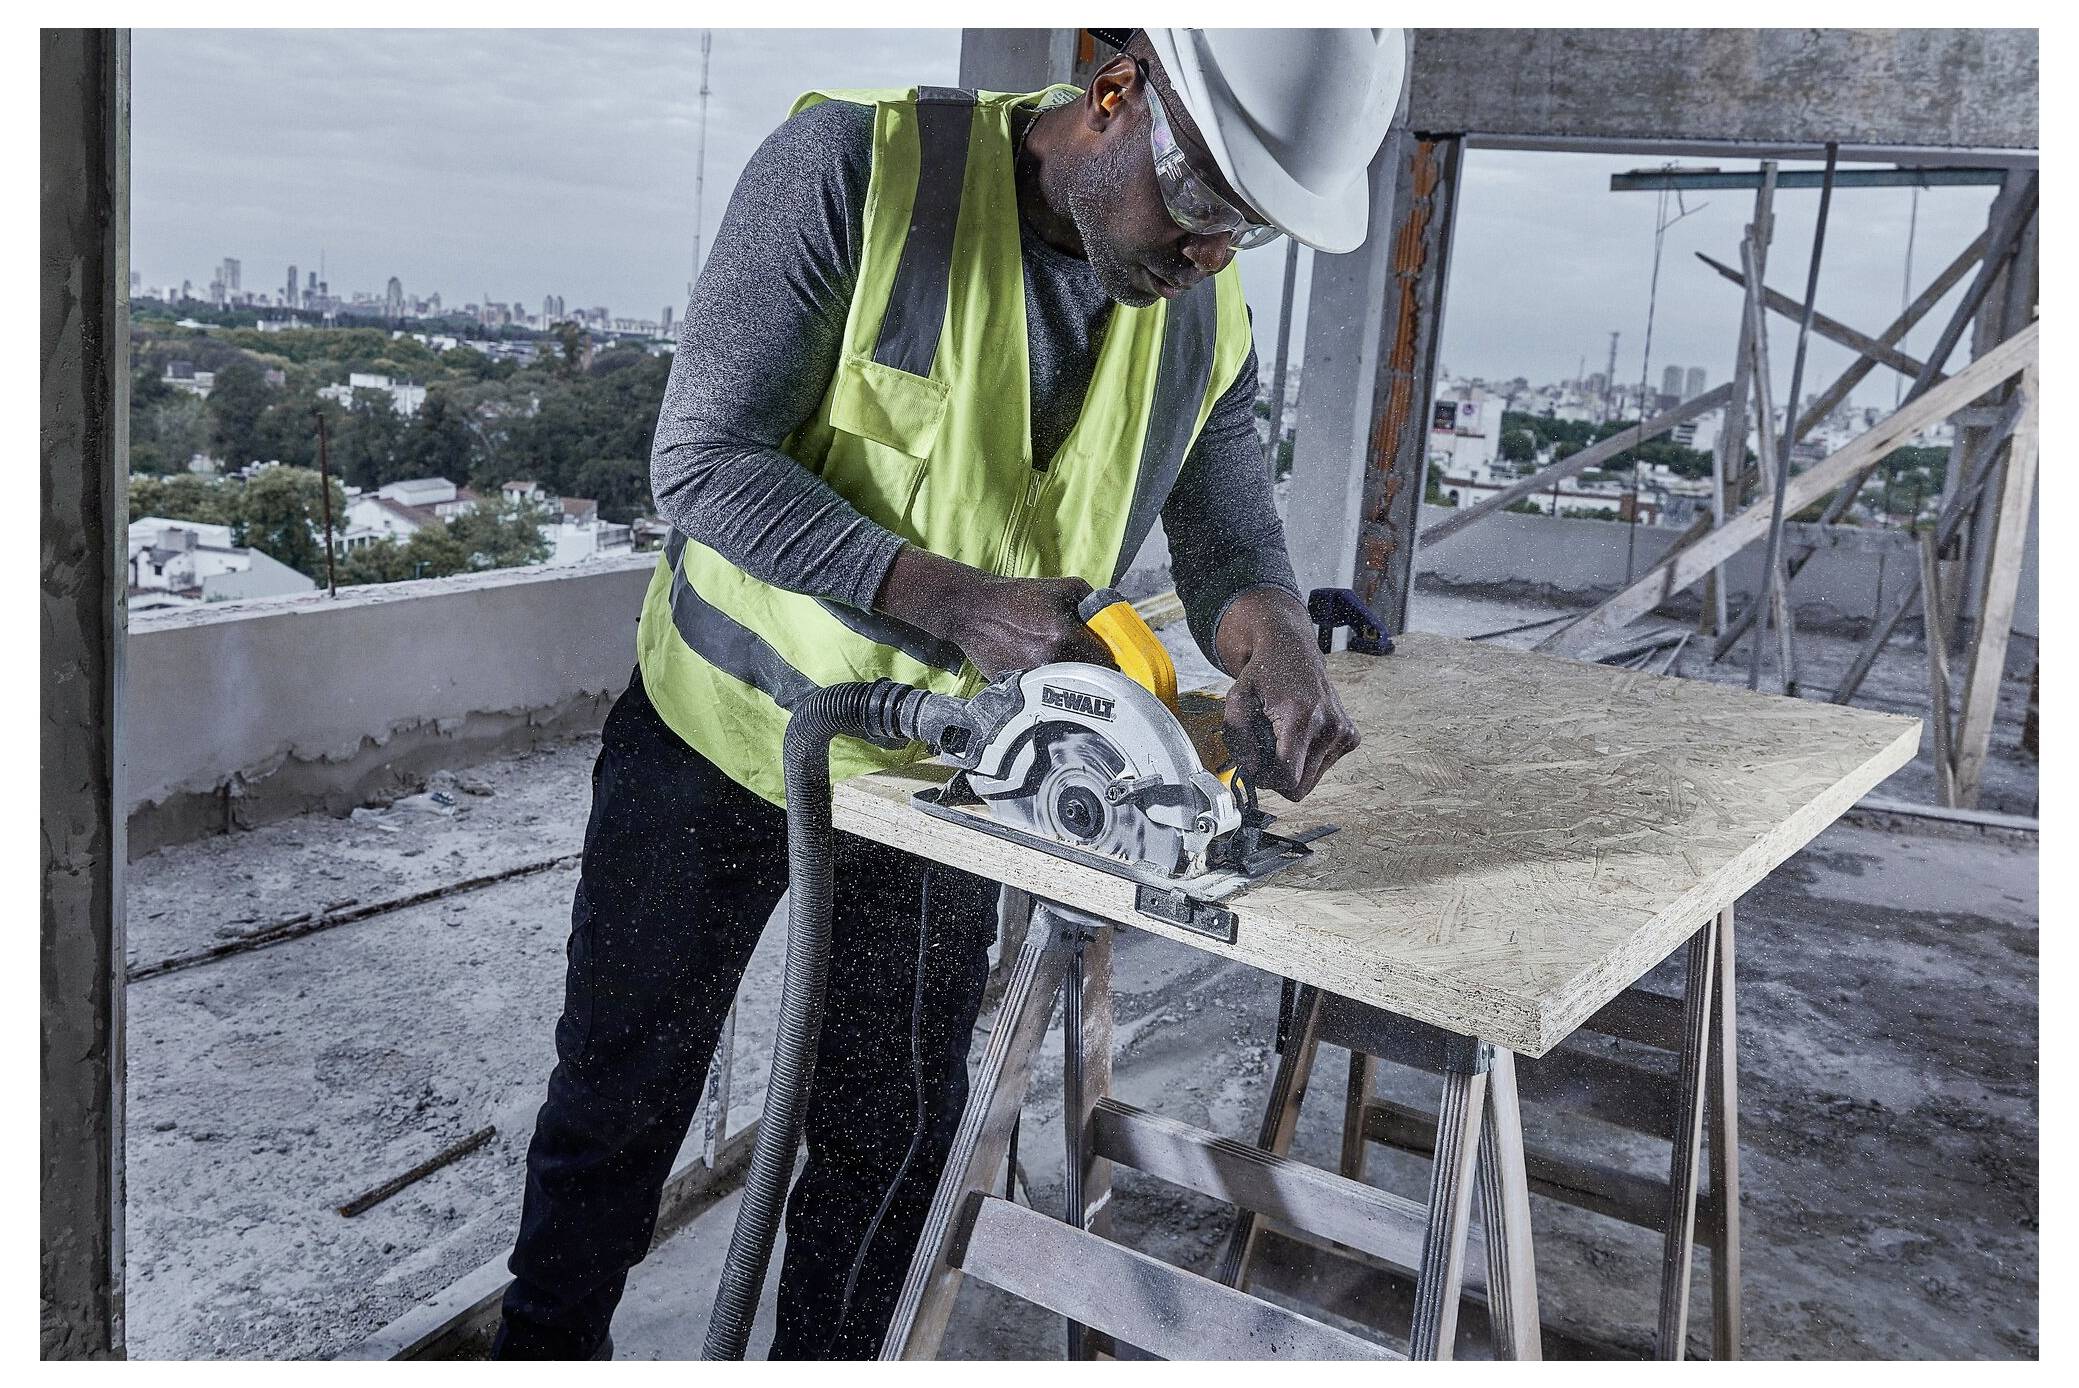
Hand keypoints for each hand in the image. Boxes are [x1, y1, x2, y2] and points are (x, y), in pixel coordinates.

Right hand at [877, 546, 1110, 677]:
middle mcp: (1050, 660)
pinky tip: (1037, 668)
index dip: (1112, 664)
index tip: (1113, 663)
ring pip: (1065, 689)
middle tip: (1089, 665)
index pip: (1107, 664)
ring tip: (1060, 665)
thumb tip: (1116, 624)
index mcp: (1065, 636)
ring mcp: (1031, 677)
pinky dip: (1045, 685)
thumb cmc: (1017, 596)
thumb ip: (1096, 603)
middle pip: (1088, 680)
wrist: (973, 609)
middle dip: (1092, 673)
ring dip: (1069, 681)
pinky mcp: (1015, 686)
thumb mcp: (1066, 587)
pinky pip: (1042, 691)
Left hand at [1214, 588, 1359, 800]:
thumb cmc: (1263, 675)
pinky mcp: (1351, 736)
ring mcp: (1344, 732)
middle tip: (1267, 749)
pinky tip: (1301, 733)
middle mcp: (1329, 726)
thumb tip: (1254, 771)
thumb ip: (1238, 740)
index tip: (1257, 765)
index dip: (1266, 780)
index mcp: (1301, 717)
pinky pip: (1325, 767)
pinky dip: (1309, 758)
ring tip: (1284, 735)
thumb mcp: (1237, 701)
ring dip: (1294, 766)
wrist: (1292, 651)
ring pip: (1312, 780)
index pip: (1288, 778)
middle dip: (1279, 775)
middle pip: (1301, 787)